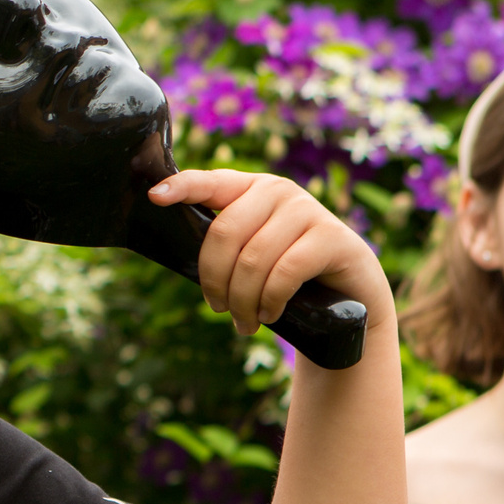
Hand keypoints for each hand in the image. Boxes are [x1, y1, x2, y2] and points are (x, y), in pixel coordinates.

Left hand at [145, 171, 393, 336]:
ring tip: (245, 322)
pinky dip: (270, 300)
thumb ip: (223, 247)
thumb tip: (177, 250)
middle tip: (220, 310)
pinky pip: (285, 271)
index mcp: (249, 189)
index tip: (154, 197)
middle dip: (214, 280)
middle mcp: (277, 191)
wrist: (348, 298)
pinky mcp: (332, 236)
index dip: (182, 187)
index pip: (210, 181)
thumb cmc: (286, 277)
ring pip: (253, 259)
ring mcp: (307, 209)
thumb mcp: (249, 257)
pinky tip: (269, 314)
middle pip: (224, 233)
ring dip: (243, 301)